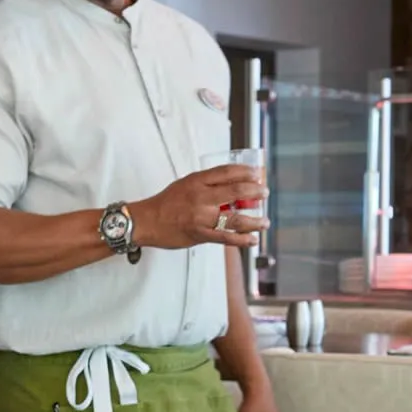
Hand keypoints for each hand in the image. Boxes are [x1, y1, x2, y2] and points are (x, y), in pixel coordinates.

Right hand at [131, 165, 268, 250]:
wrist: (146, 221)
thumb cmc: (165, 203)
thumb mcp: (185, 184)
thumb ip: (206, 185)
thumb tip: (231, 187)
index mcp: (197, 181)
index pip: (227, 172)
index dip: (246, 172)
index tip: (257, 173)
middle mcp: (201, 197)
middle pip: (236, 191)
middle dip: (255, 192)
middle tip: (264, 193)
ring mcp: (201, 217)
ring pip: (235, 218)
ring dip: (254, 221)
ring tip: (265, 222)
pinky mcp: (200, 234)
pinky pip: (226, 237)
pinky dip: (242, 240)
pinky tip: (252, 240)